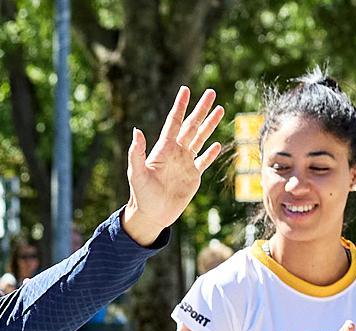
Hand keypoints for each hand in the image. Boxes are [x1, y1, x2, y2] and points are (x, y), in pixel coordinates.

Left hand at [119, 86, 226, 245]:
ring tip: (219, 109)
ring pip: (200, 138)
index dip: (180, 106)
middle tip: (211, 92)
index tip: (185, 90)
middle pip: (191, 125)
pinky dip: (211, 153)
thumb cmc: (141, 195)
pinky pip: (204, 161)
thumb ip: (136, 153)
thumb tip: (136, 131)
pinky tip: (218, 143)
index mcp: (163, 149)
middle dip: (201, 109)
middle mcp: (176, 152)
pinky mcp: (193, 177)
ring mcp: (185, 163)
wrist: (151, 215)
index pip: (174, 122)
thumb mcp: (136, 173)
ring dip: (210, 124)